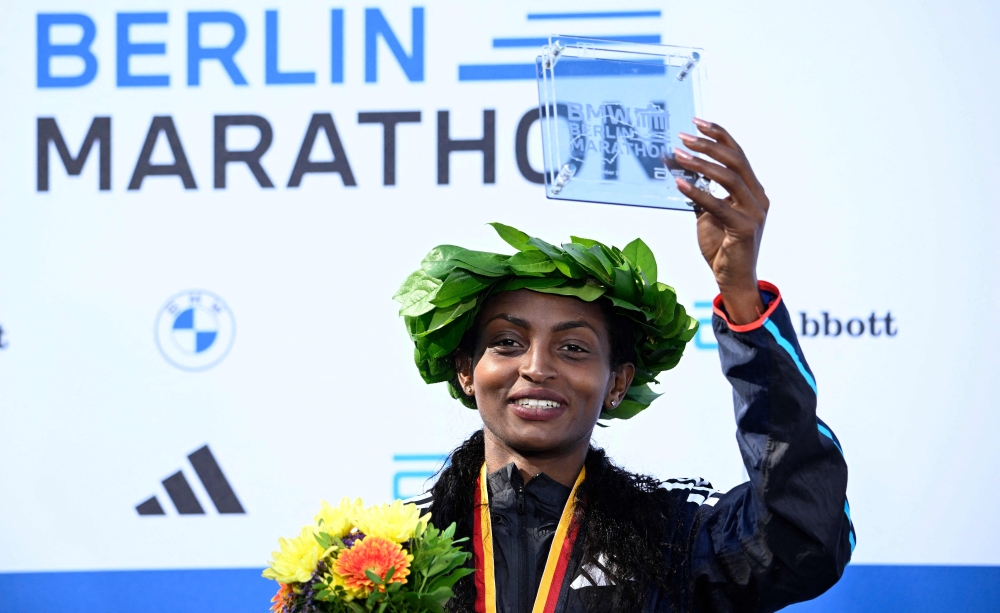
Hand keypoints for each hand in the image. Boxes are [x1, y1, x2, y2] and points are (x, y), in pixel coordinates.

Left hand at [671, 119, 768, 324]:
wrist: (733, 280)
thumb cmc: (722, 247)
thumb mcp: (708, 213)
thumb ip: (699, 191)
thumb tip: (676, 166)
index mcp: (752, 190)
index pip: (737, 154)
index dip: (719, 135)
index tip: (697, 122)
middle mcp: (758, 197)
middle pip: (735, 160)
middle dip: (708, 144)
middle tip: (684, 136)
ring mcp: (754, 212)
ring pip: (729, 178)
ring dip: (702, 163)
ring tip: (679, 154)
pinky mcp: (745, 228)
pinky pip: (719, 205)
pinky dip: (698, 192)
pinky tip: (680, 182)